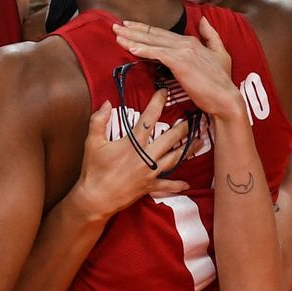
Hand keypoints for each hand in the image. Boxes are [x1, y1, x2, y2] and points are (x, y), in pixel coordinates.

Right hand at [68, 97, 190, 219]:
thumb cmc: (93, 170)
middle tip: (194, 119)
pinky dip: (177, 185)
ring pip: (174, 159)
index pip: (148, 119)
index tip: (164, 92)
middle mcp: (146, 156)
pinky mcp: (149, 186)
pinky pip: (167, 185)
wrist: (96, 198)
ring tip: (199, 142)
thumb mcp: (91, 143)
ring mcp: (150, 172)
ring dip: (188, 150)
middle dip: (183, 128)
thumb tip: (106, 103)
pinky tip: (186, 183)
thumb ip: (98, 121)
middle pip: (169, 139)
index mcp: (132, 144)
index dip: (157, 104)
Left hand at [114, 17, 243, 118]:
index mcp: (191, 42)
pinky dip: (145, 50)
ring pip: (153, 43)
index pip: (162, 34)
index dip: (144, 28)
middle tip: (115, 25)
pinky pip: (158, 54)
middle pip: (154, 35)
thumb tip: (204, 20)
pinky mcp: (181, 63)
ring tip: (117, 35)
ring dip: (133, 39)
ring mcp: (184, 52)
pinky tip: (131, 49)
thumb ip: (211, 36)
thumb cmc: (221, 81)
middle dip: (133, 30)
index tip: (128, 25)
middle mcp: (186, 43)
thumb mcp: (220, 54)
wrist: (226, 98)